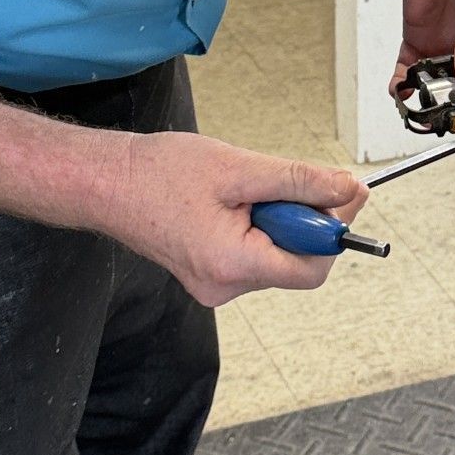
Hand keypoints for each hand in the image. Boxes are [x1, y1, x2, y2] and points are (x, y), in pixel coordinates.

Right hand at [95, 130, 368, 306]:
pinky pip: (255, 253)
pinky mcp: (211, 274)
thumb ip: (299, 182)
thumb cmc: (159, 174)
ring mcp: (216, 285)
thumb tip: (346, 189)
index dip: (333, 231)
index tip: (342, 193)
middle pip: (296, 262)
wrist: (108, 183)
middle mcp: (225, 286)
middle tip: (284, 182)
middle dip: (302, 219)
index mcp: (232, 264)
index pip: (311, 267)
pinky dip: (259, 226)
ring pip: (276, 255)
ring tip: (245, 189)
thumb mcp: (240, 168)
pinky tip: (234, 201)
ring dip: (279, 219)